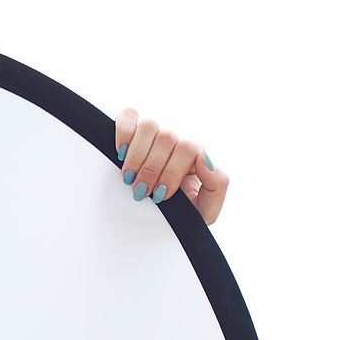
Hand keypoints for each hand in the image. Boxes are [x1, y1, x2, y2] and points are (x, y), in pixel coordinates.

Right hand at [114, 108, 228, 224]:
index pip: (188, 148)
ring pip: (149, 127)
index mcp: (196, 157)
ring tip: (130, 178)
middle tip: (142, 192)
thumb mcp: (207, 208)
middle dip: (151, 170)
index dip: (171, 172)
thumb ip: (217, 184)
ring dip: (136, 156)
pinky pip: (130, 117)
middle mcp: (176, 143)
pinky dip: (124, 133)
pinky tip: (121, 154)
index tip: (161, 195)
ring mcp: (156, 136)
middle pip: (167, 138)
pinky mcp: (134, 132)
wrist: (162, 222)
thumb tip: (205, 158)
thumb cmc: (185, 213)